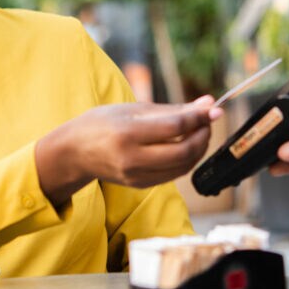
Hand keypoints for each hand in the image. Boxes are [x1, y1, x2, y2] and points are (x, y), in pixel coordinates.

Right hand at [36, 96, 223, 203]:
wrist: (74, 153)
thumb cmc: (102, 123)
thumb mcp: (133, 109)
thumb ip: (172, 109)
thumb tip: (207, 102)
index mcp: (128, 133)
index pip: (175, 126)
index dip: (200, 117)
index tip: (214, 108)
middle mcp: (133, 158)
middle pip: (184, 150)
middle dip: (203, 135)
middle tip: (207, 121)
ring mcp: (137, 175)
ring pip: (183, 165)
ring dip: (198, 148)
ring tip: (198, 132)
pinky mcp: (141, 185)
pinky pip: (174, 174)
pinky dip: (186, 160)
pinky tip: (185, 146)